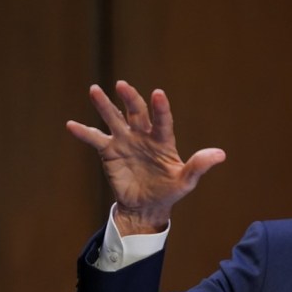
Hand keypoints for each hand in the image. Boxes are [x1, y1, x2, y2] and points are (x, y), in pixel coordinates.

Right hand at [66, 80, 225, 233]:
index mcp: (163, 140)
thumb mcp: (186, 180)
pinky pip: (95, 139)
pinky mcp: (109, 151)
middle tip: (122, 85)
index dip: (161, 108)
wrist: (147, 205)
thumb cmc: (170, 190)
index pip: (162, 120)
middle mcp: (143, 135)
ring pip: (114, 118)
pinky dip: (83, 132)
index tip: (158, 94)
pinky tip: (71, 124)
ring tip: (95, 90)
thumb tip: (221, 154)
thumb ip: (199, 165)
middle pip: (136, 112)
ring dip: (104, 105)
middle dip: (130, 98)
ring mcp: (125, 141)